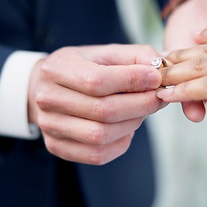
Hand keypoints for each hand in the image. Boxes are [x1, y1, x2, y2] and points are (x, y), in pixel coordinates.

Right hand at [27, 44, 165, 164]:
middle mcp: (47, 99)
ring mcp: (49, 126)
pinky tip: (125, 128)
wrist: (46, 87)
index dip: (132, 81)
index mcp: (57, 69)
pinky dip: (120, 143)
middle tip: (158, 98)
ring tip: (140, 111)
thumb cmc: (83, 67)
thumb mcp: (106, 53)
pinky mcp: (56, 146)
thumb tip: (160, 69)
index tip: (157, 79)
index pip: (97, 81)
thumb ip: (135, 56)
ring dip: (132, 124)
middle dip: (140, 105)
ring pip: (101, 135)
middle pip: (103, 111)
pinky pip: (97, 154)